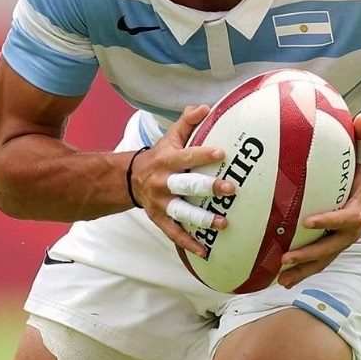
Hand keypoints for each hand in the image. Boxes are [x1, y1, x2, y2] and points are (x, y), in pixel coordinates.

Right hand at [129, 105, 235, 257]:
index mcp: (166, 160)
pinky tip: (205, 251)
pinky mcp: (160, 220)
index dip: (203, 154)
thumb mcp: (170, 137)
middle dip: (208, 188)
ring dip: (203, 219)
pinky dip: (189, 244)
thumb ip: (187, 121)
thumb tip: (205, 107)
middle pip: (186, 185)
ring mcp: (161, 204)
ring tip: (224, 223)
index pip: (187, 156)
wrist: (130, 179)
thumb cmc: (160, 156)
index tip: (222, 153)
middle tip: (230, 189)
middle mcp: (162, 183)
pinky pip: (174, 234)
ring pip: (182, 212)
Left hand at [277, 112, 360, 287]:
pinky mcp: (334, 247)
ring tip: (281, 278)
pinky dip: (302, 271)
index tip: (307, 221)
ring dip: (303, 270)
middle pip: (330, 248)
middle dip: (308, 255)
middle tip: (285, 258)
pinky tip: (281, 280)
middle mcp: (351, 232)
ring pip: (323, 260)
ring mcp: (342, 242)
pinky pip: (318, 262)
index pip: (344, 219)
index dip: (327, 221)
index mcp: (358, 211)